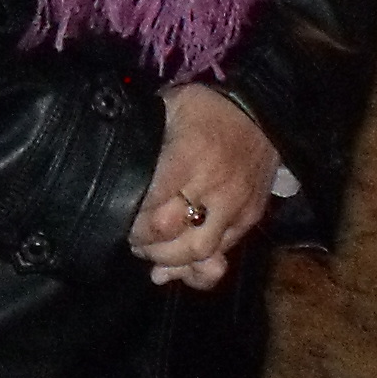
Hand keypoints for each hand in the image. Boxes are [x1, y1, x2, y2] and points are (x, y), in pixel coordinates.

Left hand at [132, 83, 282, 288]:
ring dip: (168, 260)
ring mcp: (235, 207)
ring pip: (199, 251)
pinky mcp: (249, 220)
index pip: (152, 200)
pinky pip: (224, 255)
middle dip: (143, 240)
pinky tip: (176, 271)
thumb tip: (120, 164)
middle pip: (171, 231)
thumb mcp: (169, 107)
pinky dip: (197, 270)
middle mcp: (213, 187)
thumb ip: (146, 138)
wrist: (263, 113)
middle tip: (129, 235)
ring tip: (149, 252)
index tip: (113, 212)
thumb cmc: (206, 108)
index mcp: (188, 155)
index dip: (129, 214)